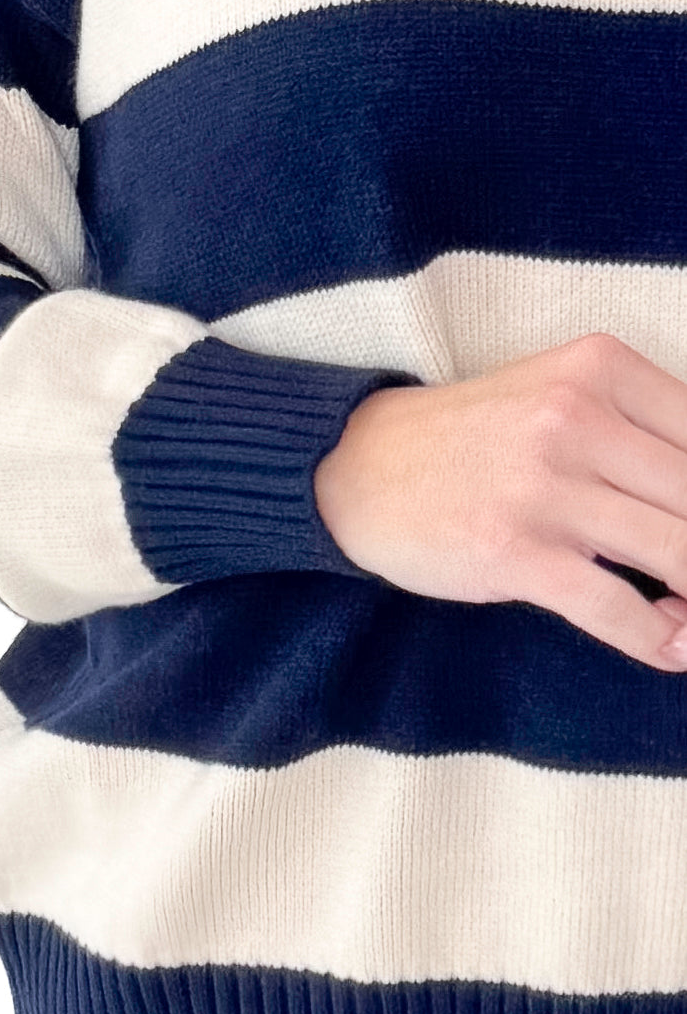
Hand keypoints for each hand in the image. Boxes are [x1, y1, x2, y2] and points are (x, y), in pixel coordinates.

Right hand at [312, 332, 686, 671]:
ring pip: (680, 553)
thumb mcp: (558, 397)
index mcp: (597, 367)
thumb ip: (640, 432)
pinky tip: (671, 645)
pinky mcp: (514, 550)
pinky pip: (619, 610)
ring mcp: (543, 484)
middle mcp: (574, 416)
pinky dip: (661, 640)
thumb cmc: (473, 437)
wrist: (359, 466)